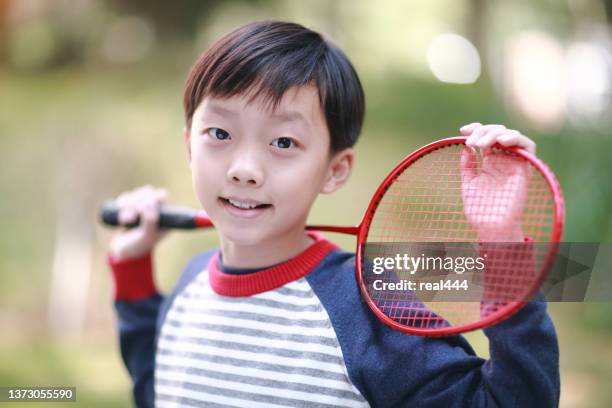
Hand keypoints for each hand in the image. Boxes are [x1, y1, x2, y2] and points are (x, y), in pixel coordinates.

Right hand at [109, 185, 168, 260]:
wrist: (123, 252)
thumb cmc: (138, 246)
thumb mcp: (146, 237)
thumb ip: (150, 222)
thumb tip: (148, 204)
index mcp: (166, 216)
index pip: (162, 196)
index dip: (150, 198)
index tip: (141, 208)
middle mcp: (157, 209)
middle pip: (148, 192)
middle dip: (136, 203)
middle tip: (130, 219)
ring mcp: (144, 207)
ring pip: (136, 194)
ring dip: (128, 205)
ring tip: (124, 221)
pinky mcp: (132, 206)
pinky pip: (126, 197)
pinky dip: (121, 204)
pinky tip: (120, 217)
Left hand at [459, 123, 535, 240]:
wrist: (490, 226)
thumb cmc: (479, 209)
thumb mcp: (468, 182)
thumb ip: (468, 165)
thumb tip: (464, 147)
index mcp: (490, 162)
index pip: (486, 136)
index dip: (476, 128)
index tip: (463, 130)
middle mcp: (503, 160)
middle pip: (498, 132)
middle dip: (483, 131)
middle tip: (471, 142)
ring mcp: (514, 163)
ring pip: (512, 136)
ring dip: (496, 133)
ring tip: (481, 143)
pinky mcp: (525, 168)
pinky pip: (528, 147)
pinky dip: (516, 139)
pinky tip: (502, 141)